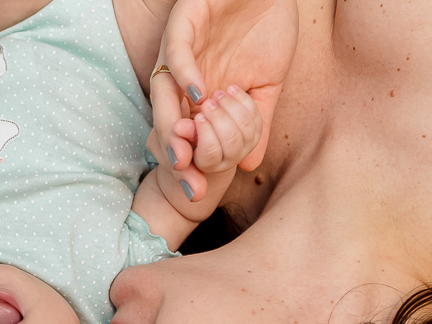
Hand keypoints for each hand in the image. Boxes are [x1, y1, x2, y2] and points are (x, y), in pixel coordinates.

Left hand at [152, 0, 297, 185]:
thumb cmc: (268, 27)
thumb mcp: (267, 83)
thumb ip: (256, 120)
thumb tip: (248, 165)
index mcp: (199, 94)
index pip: (186, 135)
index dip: (189, 163)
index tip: (198, 193)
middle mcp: (182, 77)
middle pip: (168, 120)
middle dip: (175, 153)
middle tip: (186, 181)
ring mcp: (180, 50)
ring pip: (163, 92)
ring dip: (171, 123)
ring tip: (183, 150)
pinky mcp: (183, 22)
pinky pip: (177, 53)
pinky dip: (186, 74)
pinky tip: (200, 94)